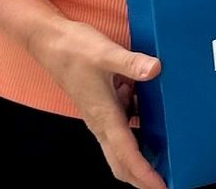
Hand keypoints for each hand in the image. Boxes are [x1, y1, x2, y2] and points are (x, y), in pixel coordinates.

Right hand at [29, 18, 165, 188]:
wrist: (49, 41)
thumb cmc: (75, 48)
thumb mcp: (106, 53)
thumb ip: (131, 63)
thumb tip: (156, 69)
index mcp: (103, 116)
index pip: (126, 154)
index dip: (144, 173)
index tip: (161, 186)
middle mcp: (100, 122)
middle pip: (121, 162)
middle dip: (141, 178)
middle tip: (166, 183)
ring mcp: (99, 116)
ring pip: (120, 148)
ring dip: (138, 160)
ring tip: (166, 160)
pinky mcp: (101, 106)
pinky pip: (121, 128)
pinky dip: (136, 135)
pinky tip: (155, 124)